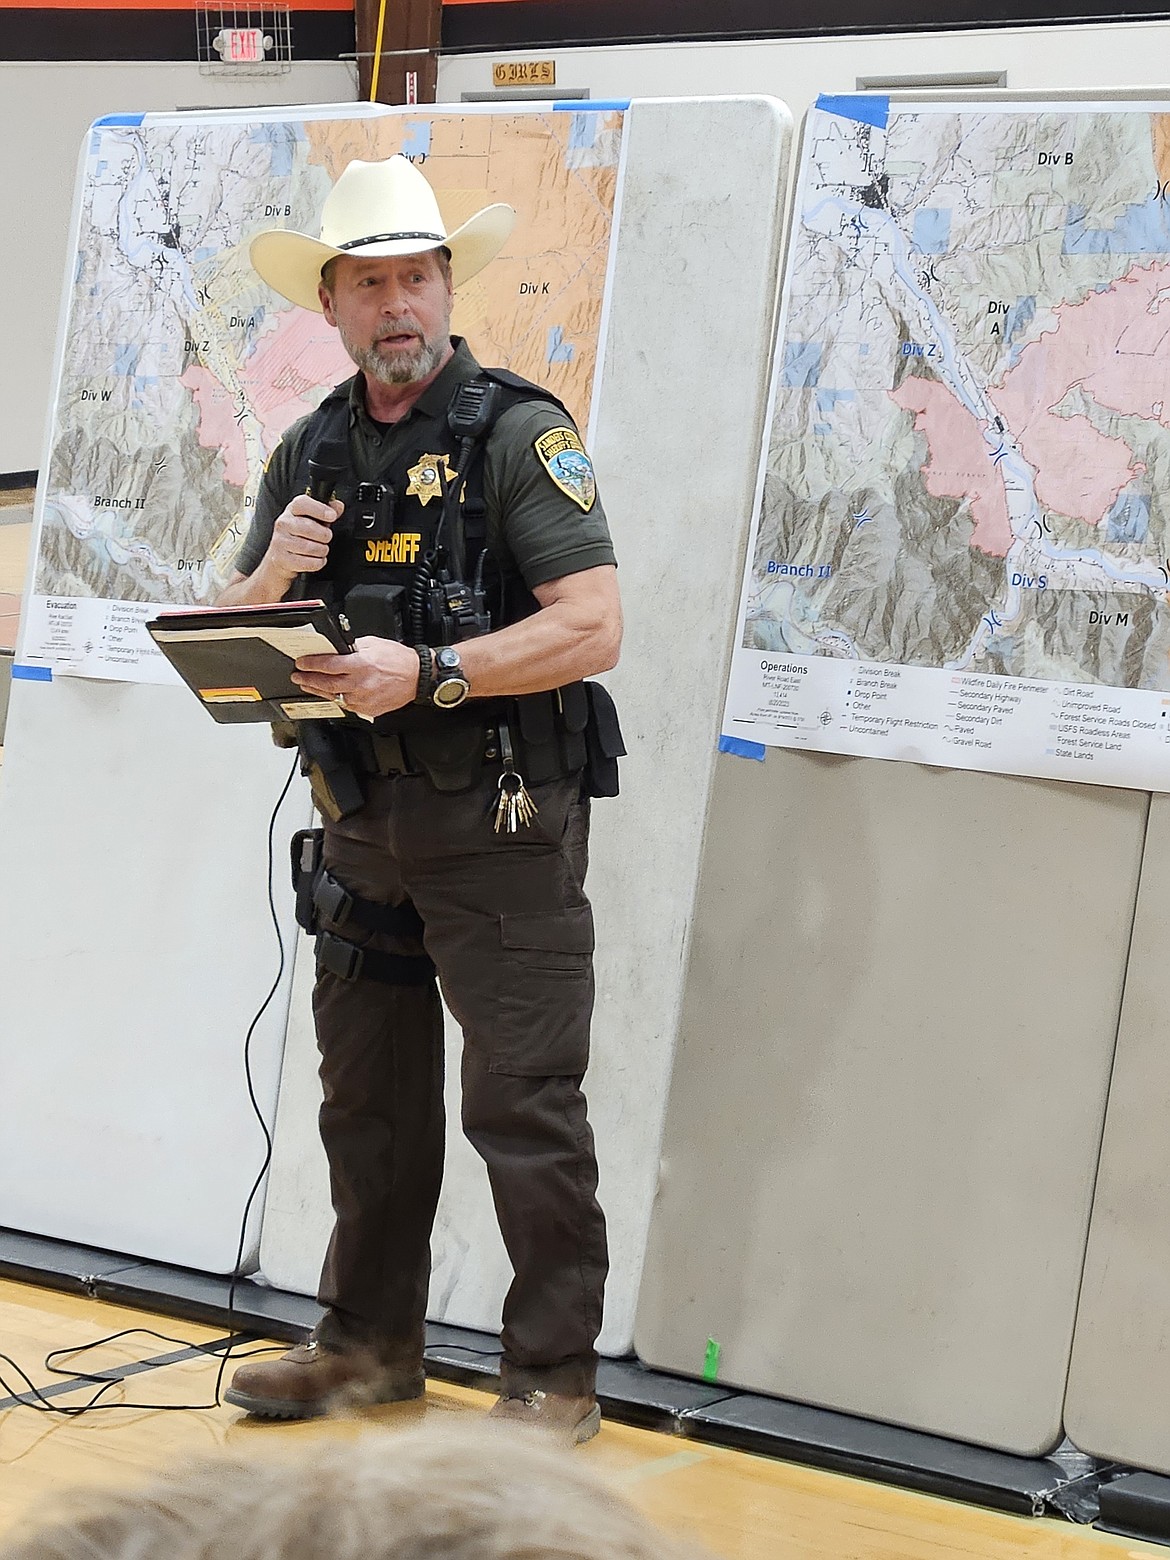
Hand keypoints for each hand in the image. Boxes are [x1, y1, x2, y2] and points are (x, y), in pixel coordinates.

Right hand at [263, 494, 343, 586]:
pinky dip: (317, 562)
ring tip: (321, 549)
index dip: (319, 509)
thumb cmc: (301, 534)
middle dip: (324, 535)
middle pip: (309, 527)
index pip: (302, 504)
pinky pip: (307, 562)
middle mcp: (284, 523)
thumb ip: (328, 510)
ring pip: (309, 547)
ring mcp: (281, 541)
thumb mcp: (314, 518)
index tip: (332, 516)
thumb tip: (338, 506)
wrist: (281, 556)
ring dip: (322, 550)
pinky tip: (317, 559)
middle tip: (326, 537)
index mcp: (292, 510)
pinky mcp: (282, 559)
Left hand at [293, 636, 421, 717]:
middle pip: (326, 683)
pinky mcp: (368, 709)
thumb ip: (352, 647)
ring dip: (319, 691)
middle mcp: (360, 683)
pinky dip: (338, 698)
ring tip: (309, 686)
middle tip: (298, 677)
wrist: (417, 677)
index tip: (302, 663)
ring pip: (334, 696)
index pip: (328, 664)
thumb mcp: (373, 644)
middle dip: (308, 680)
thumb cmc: (398, 660)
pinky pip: (347, 705)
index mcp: (361, 664)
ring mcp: (363, 699)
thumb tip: (335, 649)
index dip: (311, 664)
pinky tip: (331, 694)